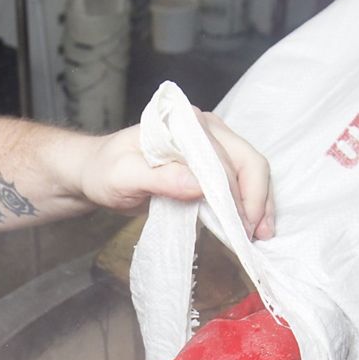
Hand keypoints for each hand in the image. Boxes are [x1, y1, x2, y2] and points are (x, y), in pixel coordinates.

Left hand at [77, 109, 276, 239]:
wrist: (97, 173)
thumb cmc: (104, 170)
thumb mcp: (122, 176)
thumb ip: (158, 178)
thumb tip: (198, 185)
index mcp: (184, 124)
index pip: (222, 157)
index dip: (235, 192)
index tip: (237, 224)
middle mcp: (205, 129)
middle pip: (247, 161)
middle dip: (255, 199)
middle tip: (255, 234)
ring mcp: (212, 146)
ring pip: (250, 171)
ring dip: (259, 203)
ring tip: (260, 235)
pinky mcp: (211, 166)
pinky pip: (240, 181)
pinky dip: (249, 204)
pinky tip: (252, 226)